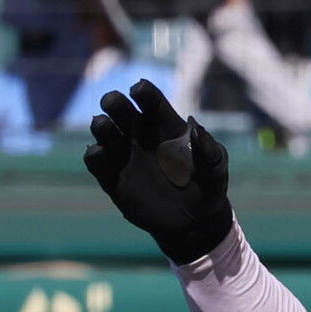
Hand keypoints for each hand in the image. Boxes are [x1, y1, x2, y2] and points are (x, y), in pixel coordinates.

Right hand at [84, 79, 232, 263]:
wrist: (195, 221)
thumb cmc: (208, 186)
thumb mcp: (215, 169)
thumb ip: (208, 150)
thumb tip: (197, 128)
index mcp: (166, 126)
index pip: (151, 103)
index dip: (144, 93)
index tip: (138, 90)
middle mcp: (141, 137)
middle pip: (122, 112)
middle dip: (115, 103)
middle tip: (112, 102)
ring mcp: (125, 157)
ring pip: (105, 134)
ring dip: (101, 127)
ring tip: (102, 124)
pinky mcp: (114, 181)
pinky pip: (98, 164)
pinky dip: (94, 156)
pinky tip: (97, 152)